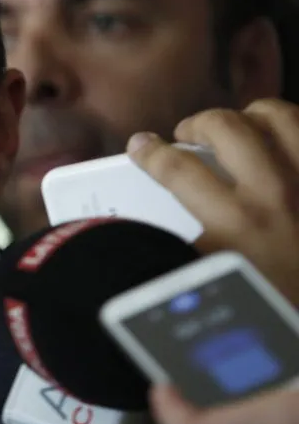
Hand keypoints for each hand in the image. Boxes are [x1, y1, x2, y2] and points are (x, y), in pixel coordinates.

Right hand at [126, 99, 298, 298]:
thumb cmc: (282, 308)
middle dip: (197, 124)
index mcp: (236, 223)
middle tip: (188, 136)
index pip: (177, 168)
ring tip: (240, 127)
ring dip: (251, 115)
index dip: (150, 152)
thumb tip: (154, 237)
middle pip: (226, 126)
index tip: (140, 146)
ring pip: (280, 116)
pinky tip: (284, 141)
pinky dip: (295, 130)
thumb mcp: (220, 286)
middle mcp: (275, 193)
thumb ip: (185, 256)